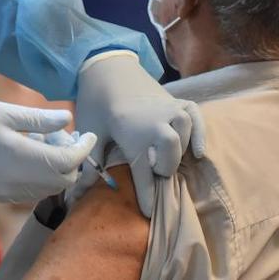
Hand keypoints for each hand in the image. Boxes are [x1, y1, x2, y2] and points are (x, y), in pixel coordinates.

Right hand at [0, 101, 95, 202]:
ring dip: (57, 167)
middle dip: (72, 158)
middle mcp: (20, 182)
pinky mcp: (2, 196)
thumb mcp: (3, 112)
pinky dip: (42, 175)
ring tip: (41, 141)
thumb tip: (68, 118)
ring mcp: (10, 192)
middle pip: (64, 179)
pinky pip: (34, 191)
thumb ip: (39, 119)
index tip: (89, 134)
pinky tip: (27, 154)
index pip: (69, 162)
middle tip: (61, 134)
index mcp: (22, 158)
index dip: (84, 148)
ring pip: (51, 187)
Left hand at [75, 52, 206, 214]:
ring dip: (177, 152)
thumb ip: (91, 162)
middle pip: (170, 156)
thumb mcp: (91, 130)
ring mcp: (169, 109)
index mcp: (134, 135)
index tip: (148, 213)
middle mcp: (156, 123)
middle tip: (151, 171)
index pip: (144, 174)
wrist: (107, 66)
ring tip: (165, 158)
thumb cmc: (96, 101)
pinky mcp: (177, 100)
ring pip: (184, 136)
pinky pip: (196, 117)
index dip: (147, 196)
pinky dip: (201, 133)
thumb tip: (77, 192)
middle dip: (162, 170)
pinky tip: (198, 151)